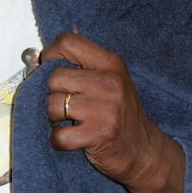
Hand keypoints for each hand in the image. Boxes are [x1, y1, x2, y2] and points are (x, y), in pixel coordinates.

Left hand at [41, 32, 182, 189]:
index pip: (68, 42)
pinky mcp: (99, 134)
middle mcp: (110, 83)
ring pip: (53, 105)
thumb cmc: (123, 115)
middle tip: (68, 105)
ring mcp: (106, 109)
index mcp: (111, 63)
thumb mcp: (113, 80)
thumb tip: (47, 54)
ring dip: (55, 119)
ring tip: (72, 122)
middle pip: (55, 77)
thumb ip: (86, 65)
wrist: (144, 150)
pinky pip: (59, 135)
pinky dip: (59, 141)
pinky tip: (74, 139)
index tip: (50, 67)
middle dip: (54, 94)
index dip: (51, 54)